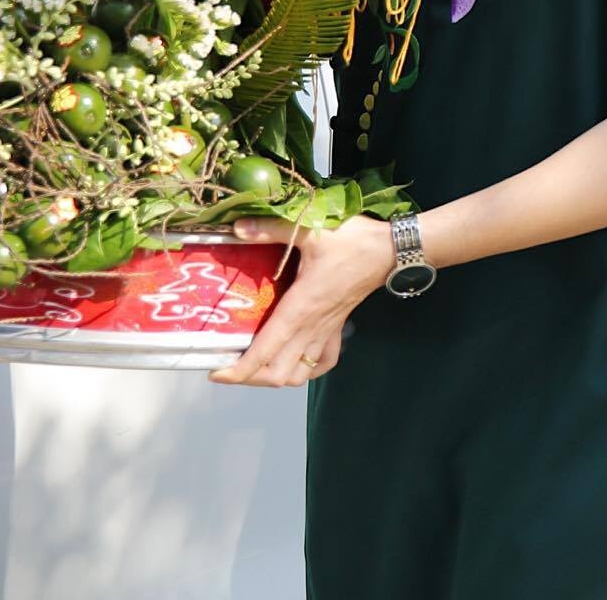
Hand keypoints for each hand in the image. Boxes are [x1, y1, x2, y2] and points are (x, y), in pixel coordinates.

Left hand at [209, 214, 392, 388]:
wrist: (391, 249)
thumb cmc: (352, 241)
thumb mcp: (310, 230)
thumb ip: (271, 229)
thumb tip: (237, 228)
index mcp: (300, 308)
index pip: (264, 353)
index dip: (238, 370)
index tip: (215, 372)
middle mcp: (311, 327)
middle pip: (278, 374)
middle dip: (250, 378)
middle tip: (230, 364)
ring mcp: (327, 331)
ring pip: (299, 374)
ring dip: (276, 377)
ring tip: (256, 365)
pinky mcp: (338, 328)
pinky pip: (323, 362)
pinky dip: (307, 369)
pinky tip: (295, 359)